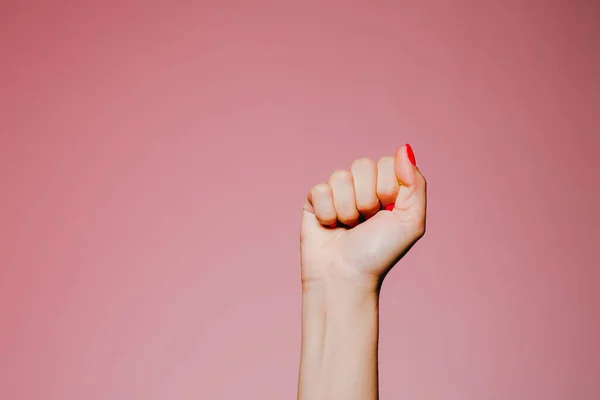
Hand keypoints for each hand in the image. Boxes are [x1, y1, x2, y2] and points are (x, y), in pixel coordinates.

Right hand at [300, 144, 426, 288]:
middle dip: (366, 199)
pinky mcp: (314, 200)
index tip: (386, 212)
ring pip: (340, 177)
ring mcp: (337, 191)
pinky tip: (330, 227)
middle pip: (362, 165)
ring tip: (348, 227)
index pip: (387, 162)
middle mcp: (362, 186)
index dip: (387, 188)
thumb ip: (415, 184)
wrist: (345, 277)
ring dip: (347, 209)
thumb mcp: (411, 222)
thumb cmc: (378, 253)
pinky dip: (327, 213)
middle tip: (366, 222)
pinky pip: (320, 189)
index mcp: (387, 187)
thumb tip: (404, 148)